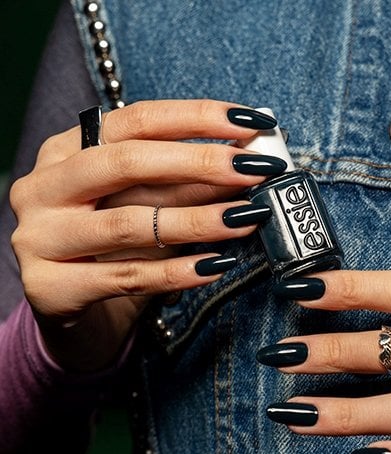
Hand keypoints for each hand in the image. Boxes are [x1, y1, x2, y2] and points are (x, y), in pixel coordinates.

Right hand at [10, 100, 280, 371]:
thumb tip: (243, 162)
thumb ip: (179, 182)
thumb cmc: (110, 243)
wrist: (66, 302)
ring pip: (130, 223)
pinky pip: (127, 277)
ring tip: (246, 218)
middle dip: (200, 163)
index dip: (198, 118)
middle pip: (127, 163)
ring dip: (198, 220)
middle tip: (254, 171)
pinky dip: (178, 272)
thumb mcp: (140, 203)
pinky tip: (216, 265)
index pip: (137, 120)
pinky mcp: (49, 286)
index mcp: (66, 150)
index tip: (250, 124)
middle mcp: (44, 186)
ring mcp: (41, 237)